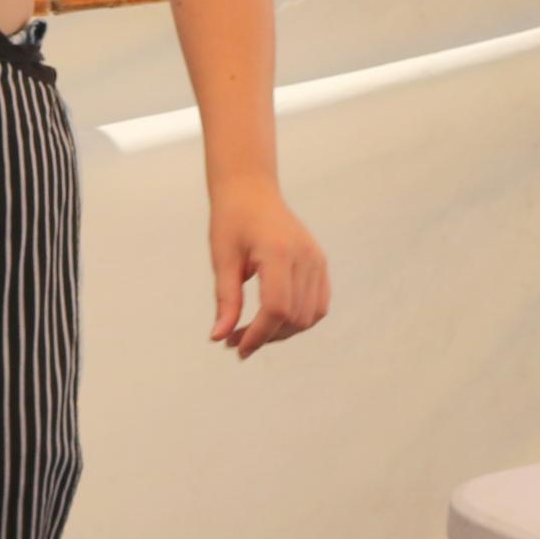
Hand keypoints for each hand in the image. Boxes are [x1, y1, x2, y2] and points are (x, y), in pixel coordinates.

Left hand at [207, 178, 328, 357]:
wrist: (251, 191)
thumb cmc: (231, 221)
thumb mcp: (222, 259)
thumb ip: (225, 300)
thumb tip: (219, 337)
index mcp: (278, 252)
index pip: (276, 308)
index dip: (257, 334)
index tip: (236, 348)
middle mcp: (305, 256)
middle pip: (294, 316)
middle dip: (266, 336)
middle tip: (235, 340)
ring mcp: (317, 260)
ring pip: (309, 316)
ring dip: (282, 332)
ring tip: (253, 332)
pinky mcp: (320, 263)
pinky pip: (318, 304)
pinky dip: (298, 319)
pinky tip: (272, 320)